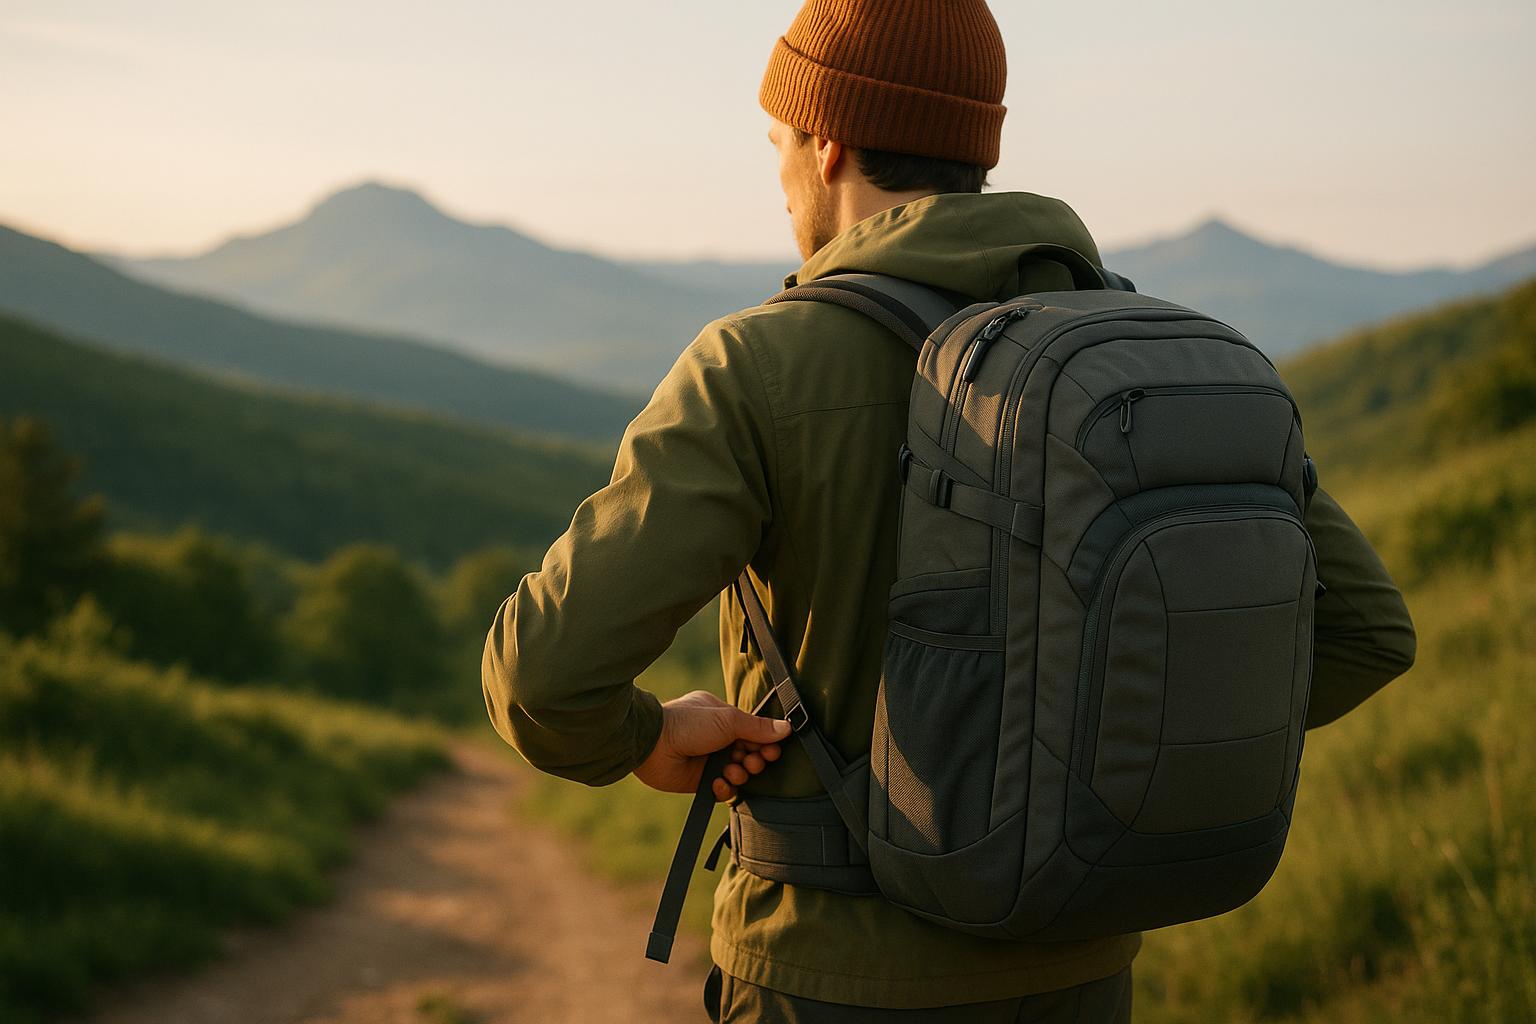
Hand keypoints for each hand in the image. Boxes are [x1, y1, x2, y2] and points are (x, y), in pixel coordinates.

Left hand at [633, 690, 789, 799]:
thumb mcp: (728, 720)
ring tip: (731, 769)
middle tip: (753, 761)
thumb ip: (758, 728)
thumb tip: (787, 728)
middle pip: (750, 754)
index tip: (772, 750)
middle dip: (755, 760)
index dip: (766, 743)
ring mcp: (709, 760)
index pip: (754, 732)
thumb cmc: (688, 723)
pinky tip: (718, 782)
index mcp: (723, 718)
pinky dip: (724, 788)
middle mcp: (717, 739)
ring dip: (740, 774)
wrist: (654, 744)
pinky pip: (723, 790)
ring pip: (739, 773)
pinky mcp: (700, 781)